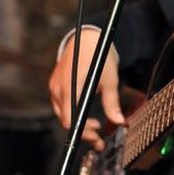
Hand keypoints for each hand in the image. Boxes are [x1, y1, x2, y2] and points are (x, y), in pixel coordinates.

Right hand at [49, 28, 123, 149]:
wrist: (86, 37)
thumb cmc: (99, 55)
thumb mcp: (110, 79)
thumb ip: (112, 102)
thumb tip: (119, 121)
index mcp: (72, 84)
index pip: (69, 118)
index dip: (82, 131)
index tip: (96, 136)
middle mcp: (59, 87)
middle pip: (65, 119)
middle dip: (82, 130)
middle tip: (99, 137)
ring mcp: (54, 86)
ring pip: (62, 114)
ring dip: (77, 122)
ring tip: (96, 125)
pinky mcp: (54, 84)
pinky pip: (60, 105)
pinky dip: (72, 112)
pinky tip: (85, 112)